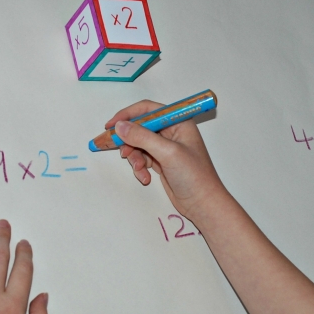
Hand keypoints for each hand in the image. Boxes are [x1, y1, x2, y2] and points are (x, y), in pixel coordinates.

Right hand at [106, 101, 228, 222]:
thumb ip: (142, 137)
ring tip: (140, 169)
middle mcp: (171, 131)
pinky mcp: (161, 162)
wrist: (202, 204)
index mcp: (178, 122)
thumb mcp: (167, 153)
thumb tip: (119, 126)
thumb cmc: (193, 175)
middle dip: (129, 141)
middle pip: (140, 127)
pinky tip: (145, 178)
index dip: (128, 115)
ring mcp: (165, 147)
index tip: (111, 125)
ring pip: (138, 144)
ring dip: (134, 157)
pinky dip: (140, 168)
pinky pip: (142, 158)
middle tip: (120, 152)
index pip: (148, 109)